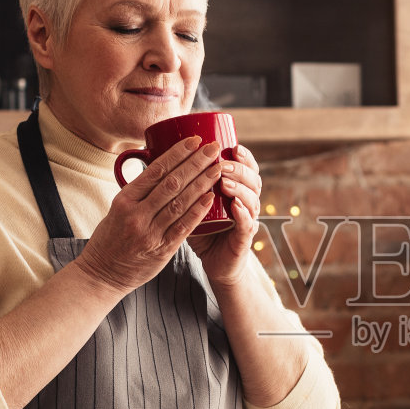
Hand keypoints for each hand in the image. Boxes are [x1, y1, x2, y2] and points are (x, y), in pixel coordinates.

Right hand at [75, 136, 222, 293]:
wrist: (101, 274)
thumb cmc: (110, 239)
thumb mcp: (116, 210)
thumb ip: (138, 193)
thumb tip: (159, 170)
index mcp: (125, 199)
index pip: (155, 170)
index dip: (177, 153)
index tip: (194, 140)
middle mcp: (136, 214)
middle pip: (172, 182)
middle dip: (195, 162)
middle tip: (213, 148)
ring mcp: (149, 232)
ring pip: (180, 202)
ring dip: (202, 183)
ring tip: (218, 169)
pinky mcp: (161, 250)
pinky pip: (183, 227)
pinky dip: (198, 211)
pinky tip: (211, 198)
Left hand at [189, 144, 263, 288]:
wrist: (215, 263)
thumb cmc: (203, 231)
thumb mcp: (194, 204)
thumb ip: (185, 185)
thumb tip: (157, 158)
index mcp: (237, 190)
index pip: (246, 168)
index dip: (243, 156)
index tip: (232, 145)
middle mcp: (246, 202)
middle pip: (252, 179)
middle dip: (238, 169)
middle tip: (222, 162)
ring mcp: (248, 221)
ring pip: (252, 200)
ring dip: (239, 188)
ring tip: (225, 181)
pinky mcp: (244, 240)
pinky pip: (247, 225)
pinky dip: (243, 214)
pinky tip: (235, 205)